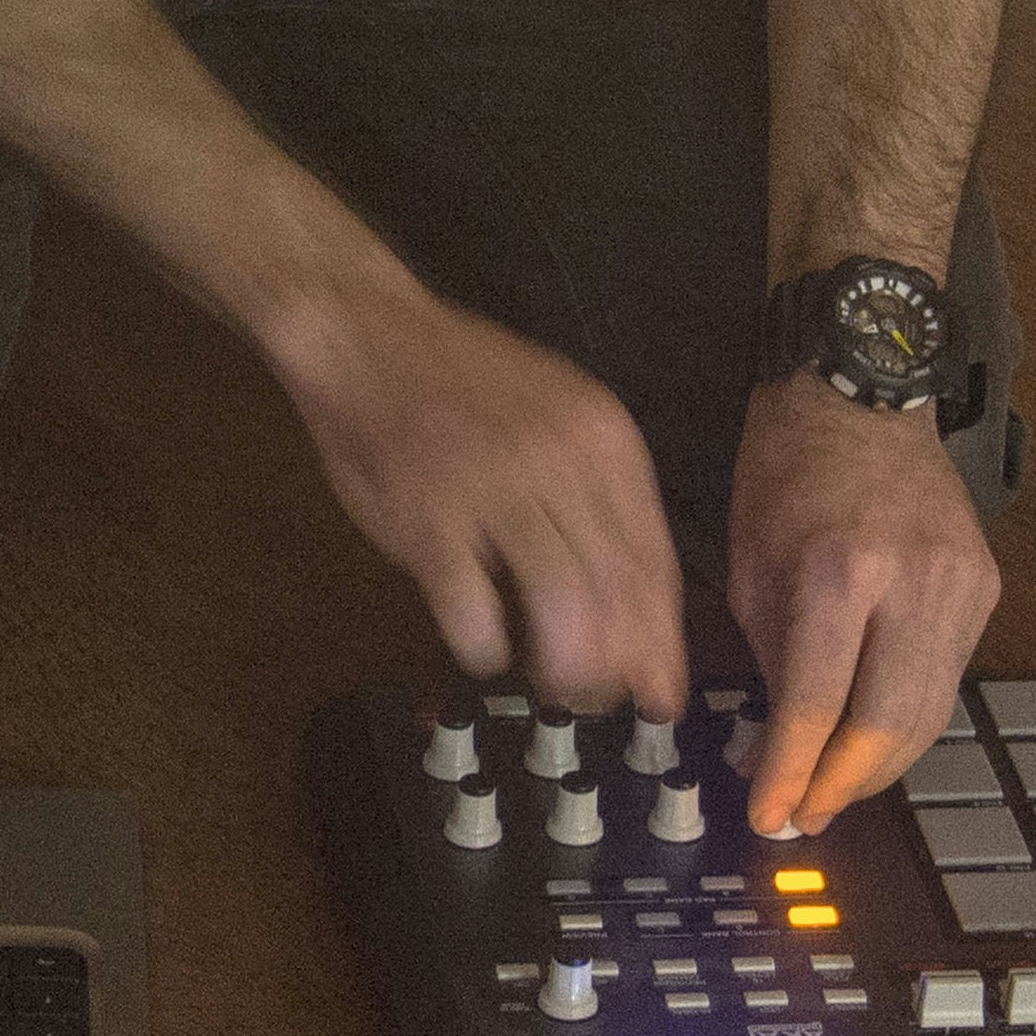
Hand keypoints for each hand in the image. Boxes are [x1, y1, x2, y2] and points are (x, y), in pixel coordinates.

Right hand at [269, 281, 690, 719]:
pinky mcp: (431, 521)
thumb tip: (633, 609)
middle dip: (615, 667)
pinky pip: (473, 612)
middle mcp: (564, 467)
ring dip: (561, 667)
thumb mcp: (561, 422)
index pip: (653, 564)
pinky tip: (481, 645)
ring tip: (549, 683)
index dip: (660, 641)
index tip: (662, 696)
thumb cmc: (469, 389)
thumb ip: (598, 506)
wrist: (373, 338)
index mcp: (606, 445)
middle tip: (597, 697)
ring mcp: (496, 493)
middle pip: (615, 594)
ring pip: (561, 608)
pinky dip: (483, 646)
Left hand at [730, 375, 996, 834]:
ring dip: (879, 765)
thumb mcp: (750, 564)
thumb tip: (777, 748)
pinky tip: (871, 737)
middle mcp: (912, 582)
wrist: (865, 395)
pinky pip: (947, 678)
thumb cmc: (790, 469)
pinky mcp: (985, 587)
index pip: (818, 704)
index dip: (791, 773)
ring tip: (834, 792)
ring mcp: (960, 585)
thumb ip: (771, 659)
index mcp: (841, 571)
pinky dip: (907, 718)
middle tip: (804, 817)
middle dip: (843, 786)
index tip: (768, 816)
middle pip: (888, 726)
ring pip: (929, 714)